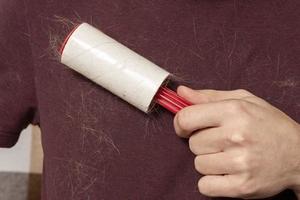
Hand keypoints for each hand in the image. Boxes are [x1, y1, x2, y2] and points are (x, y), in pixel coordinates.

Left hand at [173, 86, 299, 198]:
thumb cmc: (269, 125)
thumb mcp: (244, 101)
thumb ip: (209, 96)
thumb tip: (181, 93)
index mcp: (234, 111)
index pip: (186, 118)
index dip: (181, 123)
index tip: (186, 127)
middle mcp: (236, 136)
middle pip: (192, 144)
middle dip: (202, 143)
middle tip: (221, 142)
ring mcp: (239, 163)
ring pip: (198, 164)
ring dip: (209, 162)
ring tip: (228, 156)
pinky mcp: (242, 186)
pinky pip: (205, 186)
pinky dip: (212, 182)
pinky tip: (227, 172)